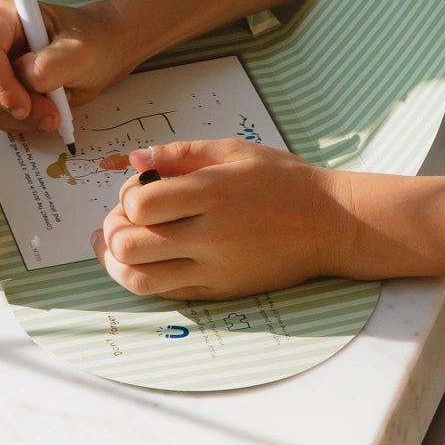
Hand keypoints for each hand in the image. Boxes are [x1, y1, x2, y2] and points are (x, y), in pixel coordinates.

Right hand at [0, 0, 137, 135]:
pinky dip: (21, 119)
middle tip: (51, 113)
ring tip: (54, 110)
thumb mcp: (80, 52)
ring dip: (21, 116)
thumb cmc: (91, 41)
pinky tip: (45, 108)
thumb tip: (24, 80)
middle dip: (15, 105)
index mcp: (1, 13)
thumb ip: (49, 66)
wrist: (100, 49)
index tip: (25, 107)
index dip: (1, 84)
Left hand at [94, 139, 355, 299]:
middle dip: (113, 230)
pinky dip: (146, 277)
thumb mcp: (234, 151)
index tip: (139, 191)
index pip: (138, 205)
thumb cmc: (283, 182)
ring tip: (118, 247)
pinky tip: (149, 261)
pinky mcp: (220, 292)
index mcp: (213, 193)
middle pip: (130, 245)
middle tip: (122, 220)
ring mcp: (214, 269)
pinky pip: (165, 293)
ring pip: (139, 279)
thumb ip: (180, 152)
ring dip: (117, 262)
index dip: (126, 197)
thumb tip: (134, 159)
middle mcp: (210, 235)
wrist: (331, 223)